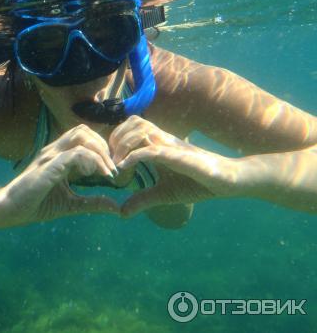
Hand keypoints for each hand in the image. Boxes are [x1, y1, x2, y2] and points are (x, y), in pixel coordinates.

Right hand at [0, 124, 121, 225]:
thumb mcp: (70, 205)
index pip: (83, 136)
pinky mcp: (48, 166)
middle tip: (112, 168)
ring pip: (81, 137)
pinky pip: (74, 154)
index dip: (101, 147)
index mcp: (58, 155)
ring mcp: (50, 156)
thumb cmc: (35, 205)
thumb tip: (116, 208)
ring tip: (106, 172)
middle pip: (83, 130)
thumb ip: (92, 203)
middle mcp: (53, 150)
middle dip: (103, 146)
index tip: (111, 169)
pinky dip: (89, 161)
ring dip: (99, 152)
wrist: (9, 210)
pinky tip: (92, 175)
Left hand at [108, 116, 243, 217]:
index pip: (130, 128)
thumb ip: (142, 200)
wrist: (225, 181)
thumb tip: (122, 213)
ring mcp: (170, 145)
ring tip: (117, 165)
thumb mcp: (163, 194)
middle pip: (132, 122)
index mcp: (157, 144)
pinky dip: (134, 156)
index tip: (109, 161)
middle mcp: (162, 140)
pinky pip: (151, 149)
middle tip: (110, 161)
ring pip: (140, 129)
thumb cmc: (197, 183)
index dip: (115, 140)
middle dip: (115, 139)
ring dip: (123, 145)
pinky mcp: (177, 156)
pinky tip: (124, 168)